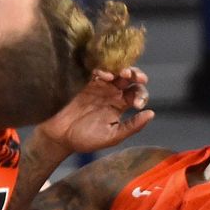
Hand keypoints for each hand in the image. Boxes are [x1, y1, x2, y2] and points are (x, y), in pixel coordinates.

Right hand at [37, 67, 152, 154]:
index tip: (137, 104)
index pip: (136, 93)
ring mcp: (97, 85)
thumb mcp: (112, 136)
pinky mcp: (83, 81)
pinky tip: (105, 76)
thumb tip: (151, 114)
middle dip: (135, 75)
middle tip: (138, 78)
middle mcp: (110, 92)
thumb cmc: (85, 139)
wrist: (58, 137)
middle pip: (128, 77)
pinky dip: (101, 70)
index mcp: (120, 104)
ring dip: (121, 69)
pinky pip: (94, 71)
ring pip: (114, 70)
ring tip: (124, 74)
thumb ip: (131, 126)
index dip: (141, 95)